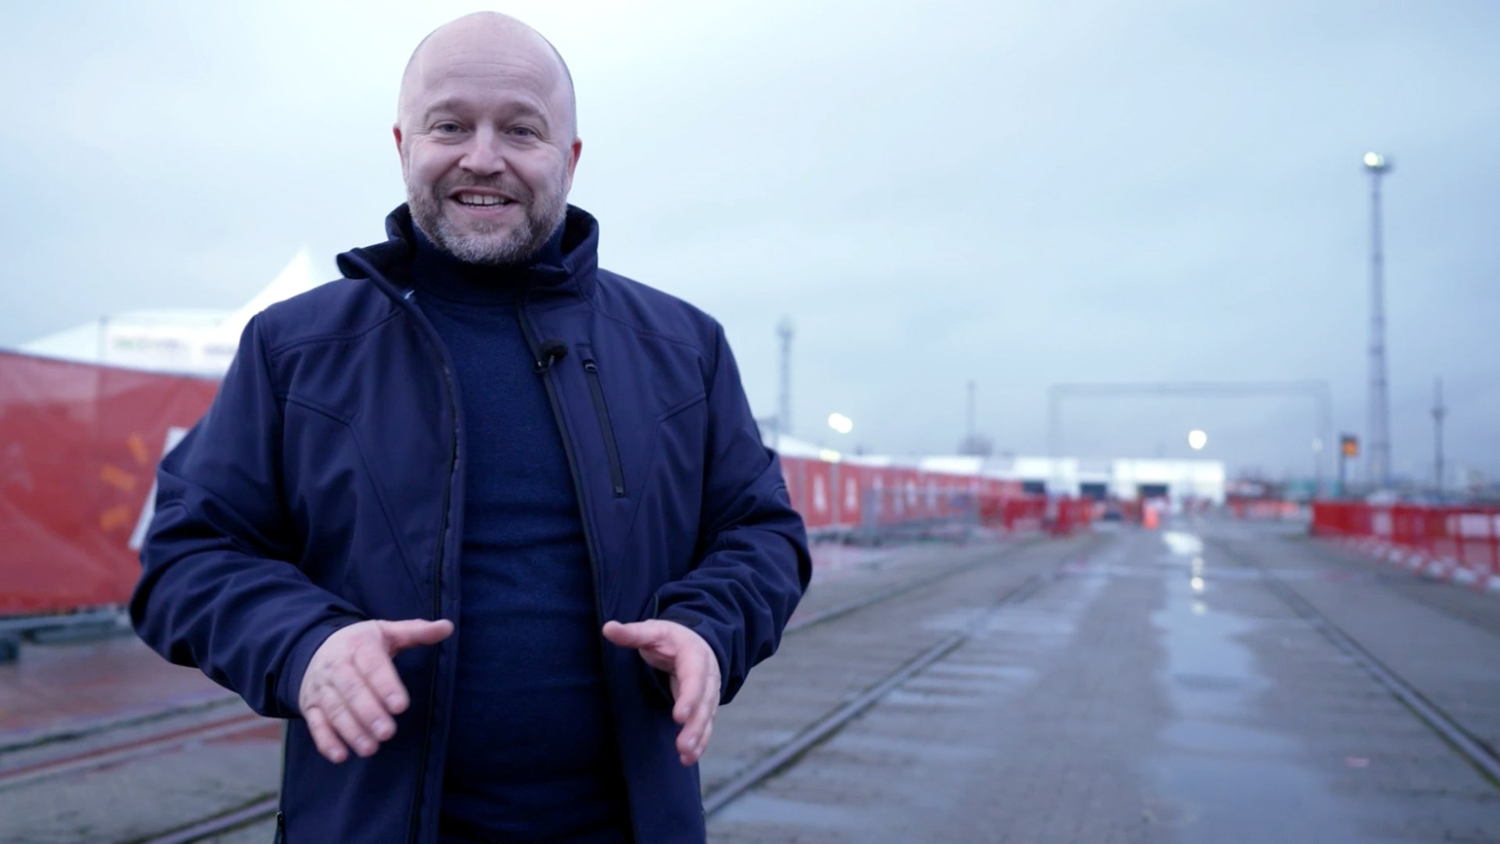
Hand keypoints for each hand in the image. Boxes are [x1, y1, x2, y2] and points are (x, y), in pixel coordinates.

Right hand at [298, 618, 452, 763]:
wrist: (314, 646)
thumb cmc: (361, 644)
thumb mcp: (387, 631)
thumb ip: (416, 631)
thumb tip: (448, 627)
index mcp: (358, 646)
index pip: (372, 666)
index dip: (386, 686)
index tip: (401, 706)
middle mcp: (336, 666)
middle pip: (351, 691)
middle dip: (369, 713)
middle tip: (388, 732)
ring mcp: (321, 688)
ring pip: (334, 710)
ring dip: (351, 731)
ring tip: (370, 748)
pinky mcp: (310, 706)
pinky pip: (315, 724)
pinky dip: (326, 741)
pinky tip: (340, 756)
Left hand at [602, 619, 719, 765]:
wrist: (694, 642)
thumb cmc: (670, 639)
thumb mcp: (652, 631)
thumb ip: (633, 633)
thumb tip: (608, 629)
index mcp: (695, 656)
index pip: (695, 678)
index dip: (689, 697)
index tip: (678, 716)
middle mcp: (708, 676)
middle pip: (704, 703)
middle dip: (694, 726)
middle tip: (682, 746)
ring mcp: (709, 693)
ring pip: (706, 717)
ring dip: (698, 738)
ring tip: (685, 757)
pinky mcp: (705, 706)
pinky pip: (706, 725)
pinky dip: (700, 741)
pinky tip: (689, 758)